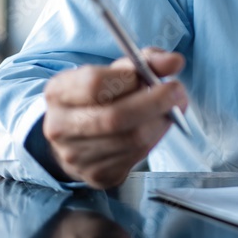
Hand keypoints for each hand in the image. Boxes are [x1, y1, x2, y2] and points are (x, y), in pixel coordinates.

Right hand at [42, 48, 187, 188]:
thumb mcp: (117, 71)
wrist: (78, 135)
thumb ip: (146, 61)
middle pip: (114, 117)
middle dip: (155, 103)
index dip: (130, 79)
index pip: (94, 84)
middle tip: (179, 93)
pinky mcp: (96, 176)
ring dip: (161, 123)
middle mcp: (60, 126)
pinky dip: (154, 140)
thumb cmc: (102, 96)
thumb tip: (174, 62)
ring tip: (173, 109)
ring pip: (130, 140)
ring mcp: (75, 156)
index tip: (157, 75)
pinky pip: (135, 158)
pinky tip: (157, 127)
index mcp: (59, 92)